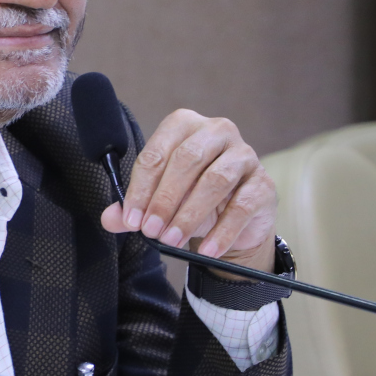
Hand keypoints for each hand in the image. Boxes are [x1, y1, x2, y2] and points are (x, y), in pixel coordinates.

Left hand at [99, 109, 276, 271]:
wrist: (235, 221)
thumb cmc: (193, 198)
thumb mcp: (160, 200)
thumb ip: (135, 207)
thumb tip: (111, 218)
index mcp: (185, 126)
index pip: (158, 152)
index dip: (141, 188)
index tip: (131, 219)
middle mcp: (217, 131)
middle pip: (187, 159)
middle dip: (164, 199)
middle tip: (150, 230)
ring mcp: (244, 155)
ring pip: (215, 180)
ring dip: (189, 215)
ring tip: (172, 241)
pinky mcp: (263, 183)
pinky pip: (242, 206)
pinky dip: (221, 232)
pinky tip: (206, 250)